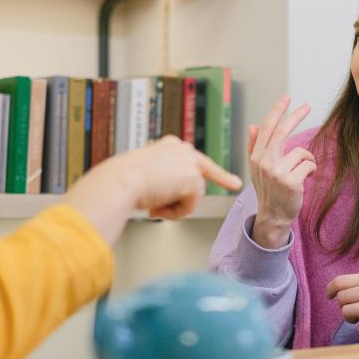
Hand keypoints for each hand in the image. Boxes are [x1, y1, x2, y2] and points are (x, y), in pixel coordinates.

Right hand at [62, 136, 241, 243]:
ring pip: (193, 195)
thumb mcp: (146, 175)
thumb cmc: (125, 181)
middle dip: (223, 178)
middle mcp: (182, 149)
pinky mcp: (193, 178)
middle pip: (203, 174)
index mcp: (170, 146)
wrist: (121, 180)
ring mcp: (189, 162)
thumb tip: (164, 201)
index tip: (234, 179)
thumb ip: (163, 182)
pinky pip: (191, 205)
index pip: (195, 159)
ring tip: (153, 205)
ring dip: (175, 205)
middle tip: (236, 183)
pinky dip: (175, 211)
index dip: (215, 172)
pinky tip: (158, 206)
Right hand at [249, 95, 314, 248]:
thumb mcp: (257, 168)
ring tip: (303, 170)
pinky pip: (309, 164)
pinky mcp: (291, 181)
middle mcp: (264, 162)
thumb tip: (252, 125)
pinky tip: (306, 178)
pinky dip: (312, 169)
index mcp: (256, 157)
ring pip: (301, 151)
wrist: (273, 217)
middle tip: (307, 106)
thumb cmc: (268, 190)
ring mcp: (277, 172)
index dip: (277, 111)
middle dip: (295, 116)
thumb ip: (254, 146)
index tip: (287, 98)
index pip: (266, 128)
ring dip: (308, 159)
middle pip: (282, 131)